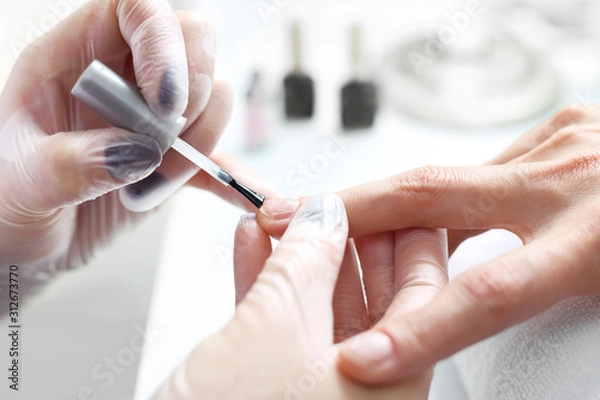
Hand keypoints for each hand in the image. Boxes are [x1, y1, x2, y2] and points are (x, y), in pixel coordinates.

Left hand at [0, 0, 254, 277]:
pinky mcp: (169, 161)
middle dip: (193, 92)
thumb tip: (138, 151)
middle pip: (191, 44)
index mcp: (71, 58)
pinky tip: (243, 193)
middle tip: (165, 137)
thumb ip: (73, 164)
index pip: (134, 9)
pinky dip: (230, 176)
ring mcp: (149, 120)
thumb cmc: (2, 202)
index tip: (166, 102)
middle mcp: (119, 80)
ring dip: (200, 144)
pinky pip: (214, 159)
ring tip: (154, 184)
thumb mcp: (18, 183)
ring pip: (211, 100)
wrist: (18, 247)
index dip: (162, 41)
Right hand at [152, 193, 446, 398]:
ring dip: (294, 254)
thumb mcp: (276, 326)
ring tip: (275, 213)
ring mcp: (319, 389)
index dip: (403, 230)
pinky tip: (251, 248)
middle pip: (370, 292)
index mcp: (396, 380)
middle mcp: (368, 389)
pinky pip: (280, 324)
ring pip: (318, 305)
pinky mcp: (275, 388)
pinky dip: (264, 282)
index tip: (383, 195)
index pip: (424, 286)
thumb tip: (324, 215)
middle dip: (340, 238)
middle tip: (319, 201)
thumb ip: (307, 261)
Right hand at [261, 104, 599, 383]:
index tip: (363, 360)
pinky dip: (445, 195)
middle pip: (432, 195)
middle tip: (291, 222)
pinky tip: (429, 215)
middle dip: (352, 212)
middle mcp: (571, 180)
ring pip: (448, 176)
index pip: (490, 293)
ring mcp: (562, 142)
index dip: (419, 331)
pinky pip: (480, 167)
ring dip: (393, 206)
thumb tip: (459, 313)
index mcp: (599, 236)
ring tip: (336, 223)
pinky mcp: (560, 125)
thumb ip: (538, 293)